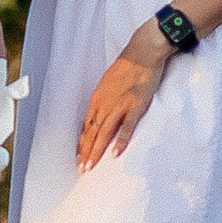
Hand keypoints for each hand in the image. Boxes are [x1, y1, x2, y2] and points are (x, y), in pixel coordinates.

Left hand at [76, 21, 169, 167]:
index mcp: (97, 98)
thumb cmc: (127, 66)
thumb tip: (100, 112)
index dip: (82, 142)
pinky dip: (120, 141)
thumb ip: (104, 98)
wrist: (142, 53)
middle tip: (81, 169)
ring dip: (96, 150)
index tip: (79, 156)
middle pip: (92, 132)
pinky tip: (115, 154)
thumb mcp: (109, 83)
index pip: (87, 125)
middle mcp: (104, 103)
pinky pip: (126, 127)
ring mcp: (119, 105)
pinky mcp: (135, 106)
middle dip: (86, 151)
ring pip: (104, 132)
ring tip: (91, 166)